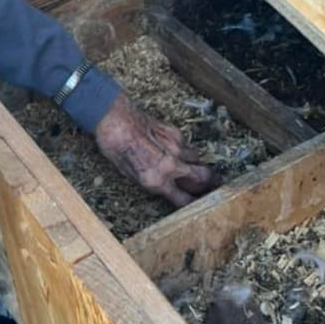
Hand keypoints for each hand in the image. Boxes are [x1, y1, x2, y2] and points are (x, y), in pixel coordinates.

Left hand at [94, 94, 220, 206]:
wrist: (113, 119)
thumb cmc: (114, 147)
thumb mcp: (128, 174)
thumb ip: (150, 181)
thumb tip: (162, 186)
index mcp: (157, 181)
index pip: (184, 200)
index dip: (192, 204)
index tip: (196, 205)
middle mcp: (171, 166)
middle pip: (203, 178)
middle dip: (210, 184)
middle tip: (211, 187)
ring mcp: (176, 147)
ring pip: (198, 160)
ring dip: (197, 165)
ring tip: (194, 168)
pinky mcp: (175, 132)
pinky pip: (187, 145)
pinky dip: (185, 150)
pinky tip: (175, 149)